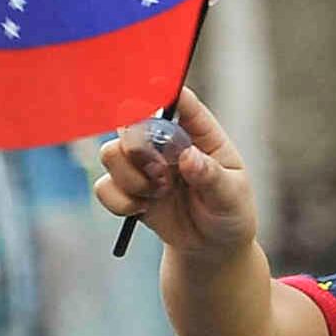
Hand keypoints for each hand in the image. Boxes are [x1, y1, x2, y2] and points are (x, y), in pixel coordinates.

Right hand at [91, 89, 258, 259]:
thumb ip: (210, 176)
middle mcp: (165, 142)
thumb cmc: (229, 212)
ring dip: (131, 178)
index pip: (179, 102)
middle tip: (159, 173)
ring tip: (157, 194)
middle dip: (137, 147)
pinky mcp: (127, 189)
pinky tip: (143, 209)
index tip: (153, 89)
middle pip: (131, 122)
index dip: (163, 91)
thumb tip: (188, 158)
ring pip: (111, 153)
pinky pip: (104, 187)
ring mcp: (143, 165)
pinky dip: (120, 202)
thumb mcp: (231, 196)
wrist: (211, 246)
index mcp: (198, 133)